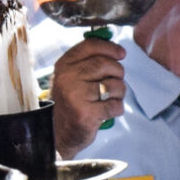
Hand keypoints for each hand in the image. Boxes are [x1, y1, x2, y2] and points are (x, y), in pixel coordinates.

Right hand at [50, 37, 126, 157]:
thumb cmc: (71, 103)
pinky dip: (117, 109)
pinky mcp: (85, 113)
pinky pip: (115, 105)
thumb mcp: (72, 77)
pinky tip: (107, 112)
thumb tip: (117, 49)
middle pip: (106, 64)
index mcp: (64, 65)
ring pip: (114, 84)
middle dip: (118, 73)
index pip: (90, 46)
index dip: (110, 47)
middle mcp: (67, 77)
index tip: (121, 53)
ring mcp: (75, 95)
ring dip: (119, 93)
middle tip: (114, 83)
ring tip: (108, 99)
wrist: (57, 134)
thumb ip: (89, 62)